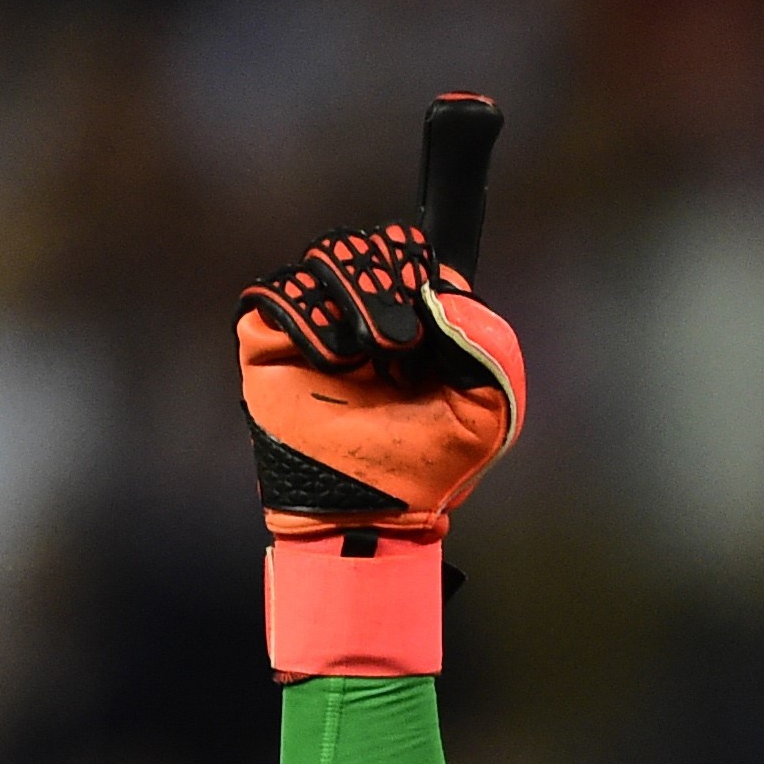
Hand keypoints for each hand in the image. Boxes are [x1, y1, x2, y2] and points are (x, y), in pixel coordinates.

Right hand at [237, 223, 524, 538]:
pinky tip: (330, 358)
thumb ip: (494, 349)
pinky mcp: (270, 344)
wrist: (366, 518)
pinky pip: (275, 295)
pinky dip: (304, 317)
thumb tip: (450, 293)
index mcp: (413, 320)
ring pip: (323, 258)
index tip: (430, 311)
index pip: (408, 251)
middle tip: (400, 340)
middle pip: (365, 245)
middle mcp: (362, 315)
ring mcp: (315, 327)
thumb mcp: (488, 416)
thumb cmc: (422, 472)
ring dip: (349, 296)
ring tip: (367, 352)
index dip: (418, 266)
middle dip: (385, 280)